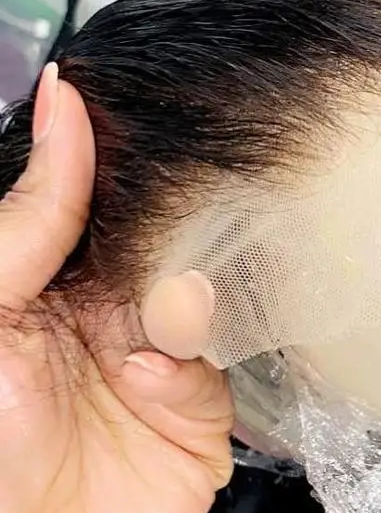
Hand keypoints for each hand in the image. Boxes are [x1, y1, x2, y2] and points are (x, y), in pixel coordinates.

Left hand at [0, 64, 233, 512]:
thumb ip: (30, 217)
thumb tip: (61, 108)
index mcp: (54, 275)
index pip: (109, 192)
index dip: (130, 157)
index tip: (156, 112)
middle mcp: (110, 306)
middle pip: (170, 229)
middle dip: (173, 219)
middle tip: (150, 225)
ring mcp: (158, 354)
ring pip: (204, 282)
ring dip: (177, 294)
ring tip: (136, 326)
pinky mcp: (201, 404)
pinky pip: (219, 353)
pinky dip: (186, 360)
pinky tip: (149, 377)